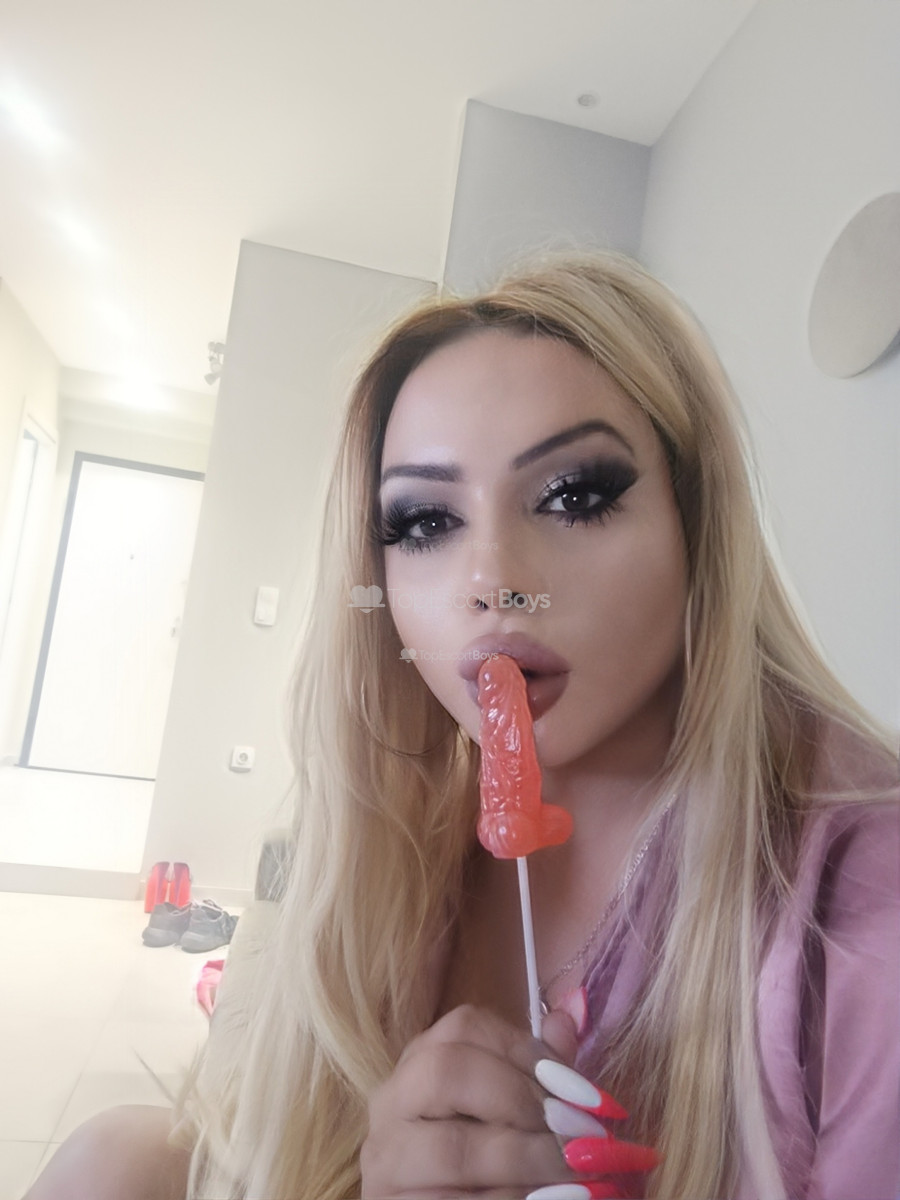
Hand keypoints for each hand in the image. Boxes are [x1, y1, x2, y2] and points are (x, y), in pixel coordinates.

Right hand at [360, 1004, 657, 1199]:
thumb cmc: (487, 1163)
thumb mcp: (512, 1109)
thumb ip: (537, 1068)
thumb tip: (571, 1013)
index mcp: (420, 1062)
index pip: (465, 1026)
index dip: (529, 1051)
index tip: (582, 1091)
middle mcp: (391, 1102)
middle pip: (446, 1070)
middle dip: (520, 1099)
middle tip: (577, 1132)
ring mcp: (386, 1160)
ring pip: (452, 1147)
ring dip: (525, 1160)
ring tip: (578, 1174)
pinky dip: (508, 1199)